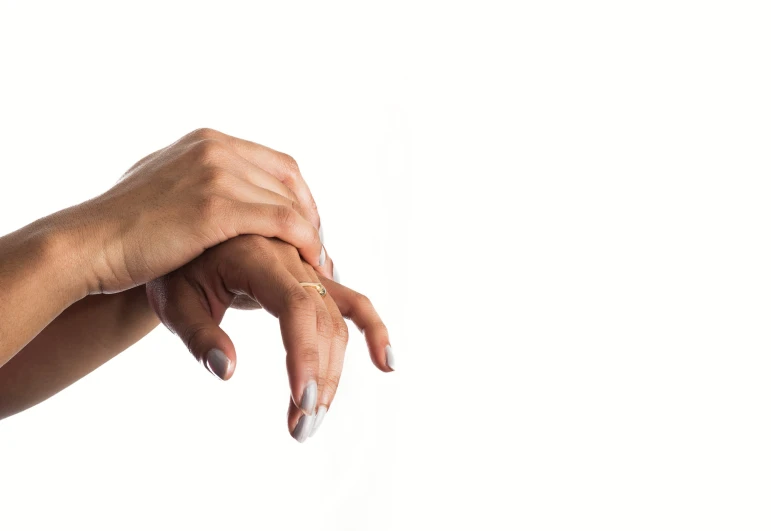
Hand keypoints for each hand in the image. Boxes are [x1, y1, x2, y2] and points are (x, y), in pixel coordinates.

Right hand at [64, 128, 329, 294]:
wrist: (89, 244)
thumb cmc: (123, 228)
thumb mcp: (164, 187)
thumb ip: (197, 182)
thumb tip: (219, 192)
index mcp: (207, 142)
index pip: (277, 163)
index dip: (300, 197)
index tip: (307, 227)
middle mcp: (215, 149)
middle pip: (288, 180)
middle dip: (310, 216)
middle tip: (318, 249)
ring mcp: (216, 174)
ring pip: (289, 202)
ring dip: (311, 235)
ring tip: (318, 265)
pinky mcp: (216, 207)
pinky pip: (282, 222)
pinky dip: (304, 243)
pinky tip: (310, 264)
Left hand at [145, 235, 392, 441]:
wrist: (187, 237)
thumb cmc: (176, 270)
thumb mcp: (173, 300)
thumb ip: (198, 335)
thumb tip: (226, 371)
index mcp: (256, 255)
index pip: (294, 306)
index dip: (304, 353)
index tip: (302, 400)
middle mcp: (290, 256)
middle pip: (322, 321)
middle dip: (319, 378)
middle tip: (300, 430)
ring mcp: (307, 267)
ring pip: (336, 322)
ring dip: (333, 372)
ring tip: (312, 418)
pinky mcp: (313, 278)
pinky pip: (351, 302)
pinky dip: (371, 329)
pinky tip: (386, 363)